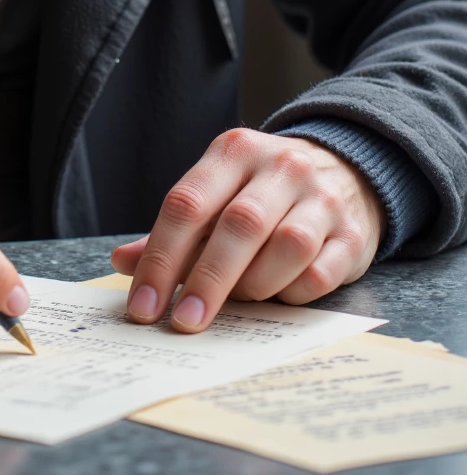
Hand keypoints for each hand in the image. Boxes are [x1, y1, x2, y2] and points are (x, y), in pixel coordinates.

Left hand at [111, 129, 385, 331]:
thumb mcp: (217, 194)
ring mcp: (321, 197)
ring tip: (242, 297)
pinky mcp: (353, 233)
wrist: (345, 173)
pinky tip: (281, 293)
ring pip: (287, 247)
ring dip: (256, 285)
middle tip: (185, 322)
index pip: (187, 203)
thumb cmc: (262, 194)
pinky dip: (293, 293)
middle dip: (207, 281)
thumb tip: (122, 263)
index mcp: (233, 152)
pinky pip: (321, 274)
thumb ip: (174, 231)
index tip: (144, 306)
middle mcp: (279, 167)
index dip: (161, 257)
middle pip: (239, 225)